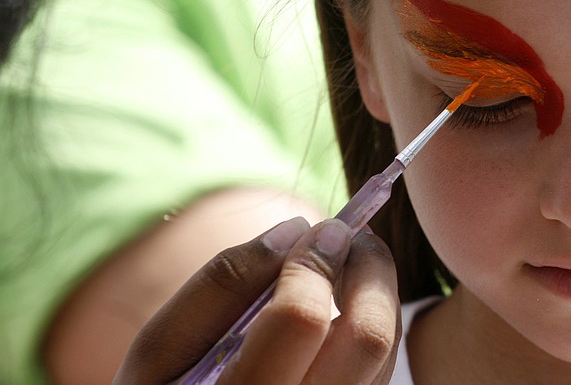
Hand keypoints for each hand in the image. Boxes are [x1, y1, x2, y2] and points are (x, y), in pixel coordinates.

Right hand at [113, 217, 400, 384]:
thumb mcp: (159, 352)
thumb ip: (220, 284)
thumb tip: (294, 230)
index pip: (301, 318)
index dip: (317, 260)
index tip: (321, 227)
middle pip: (368, 337)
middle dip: (371, 269)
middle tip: (354, 235)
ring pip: (385, 353)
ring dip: (377, 294)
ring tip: (348, 265)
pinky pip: (381, 371)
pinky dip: (373, 326)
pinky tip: (344, 308)